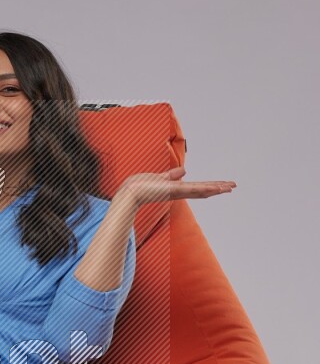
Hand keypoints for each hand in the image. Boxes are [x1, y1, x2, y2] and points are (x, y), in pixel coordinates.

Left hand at [119, 167, 236, 208]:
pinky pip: (193, 189)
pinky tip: (215, 188)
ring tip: (230, 187)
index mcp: (177, 188)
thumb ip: (172, 175)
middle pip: (203, 189)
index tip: (223, 184)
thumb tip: (184, 171)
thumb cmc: (141, 186)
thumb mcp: (160, 177)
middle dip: (218, 187)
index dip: (211, 185)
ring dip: (216, 188)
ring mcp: (178, 192)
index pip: (198, 186)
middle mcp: (180, 192)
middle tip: (233, 186)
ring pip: (201, 190)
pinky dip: (205, 189)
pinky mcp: (174, 191)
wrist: (131, 192)